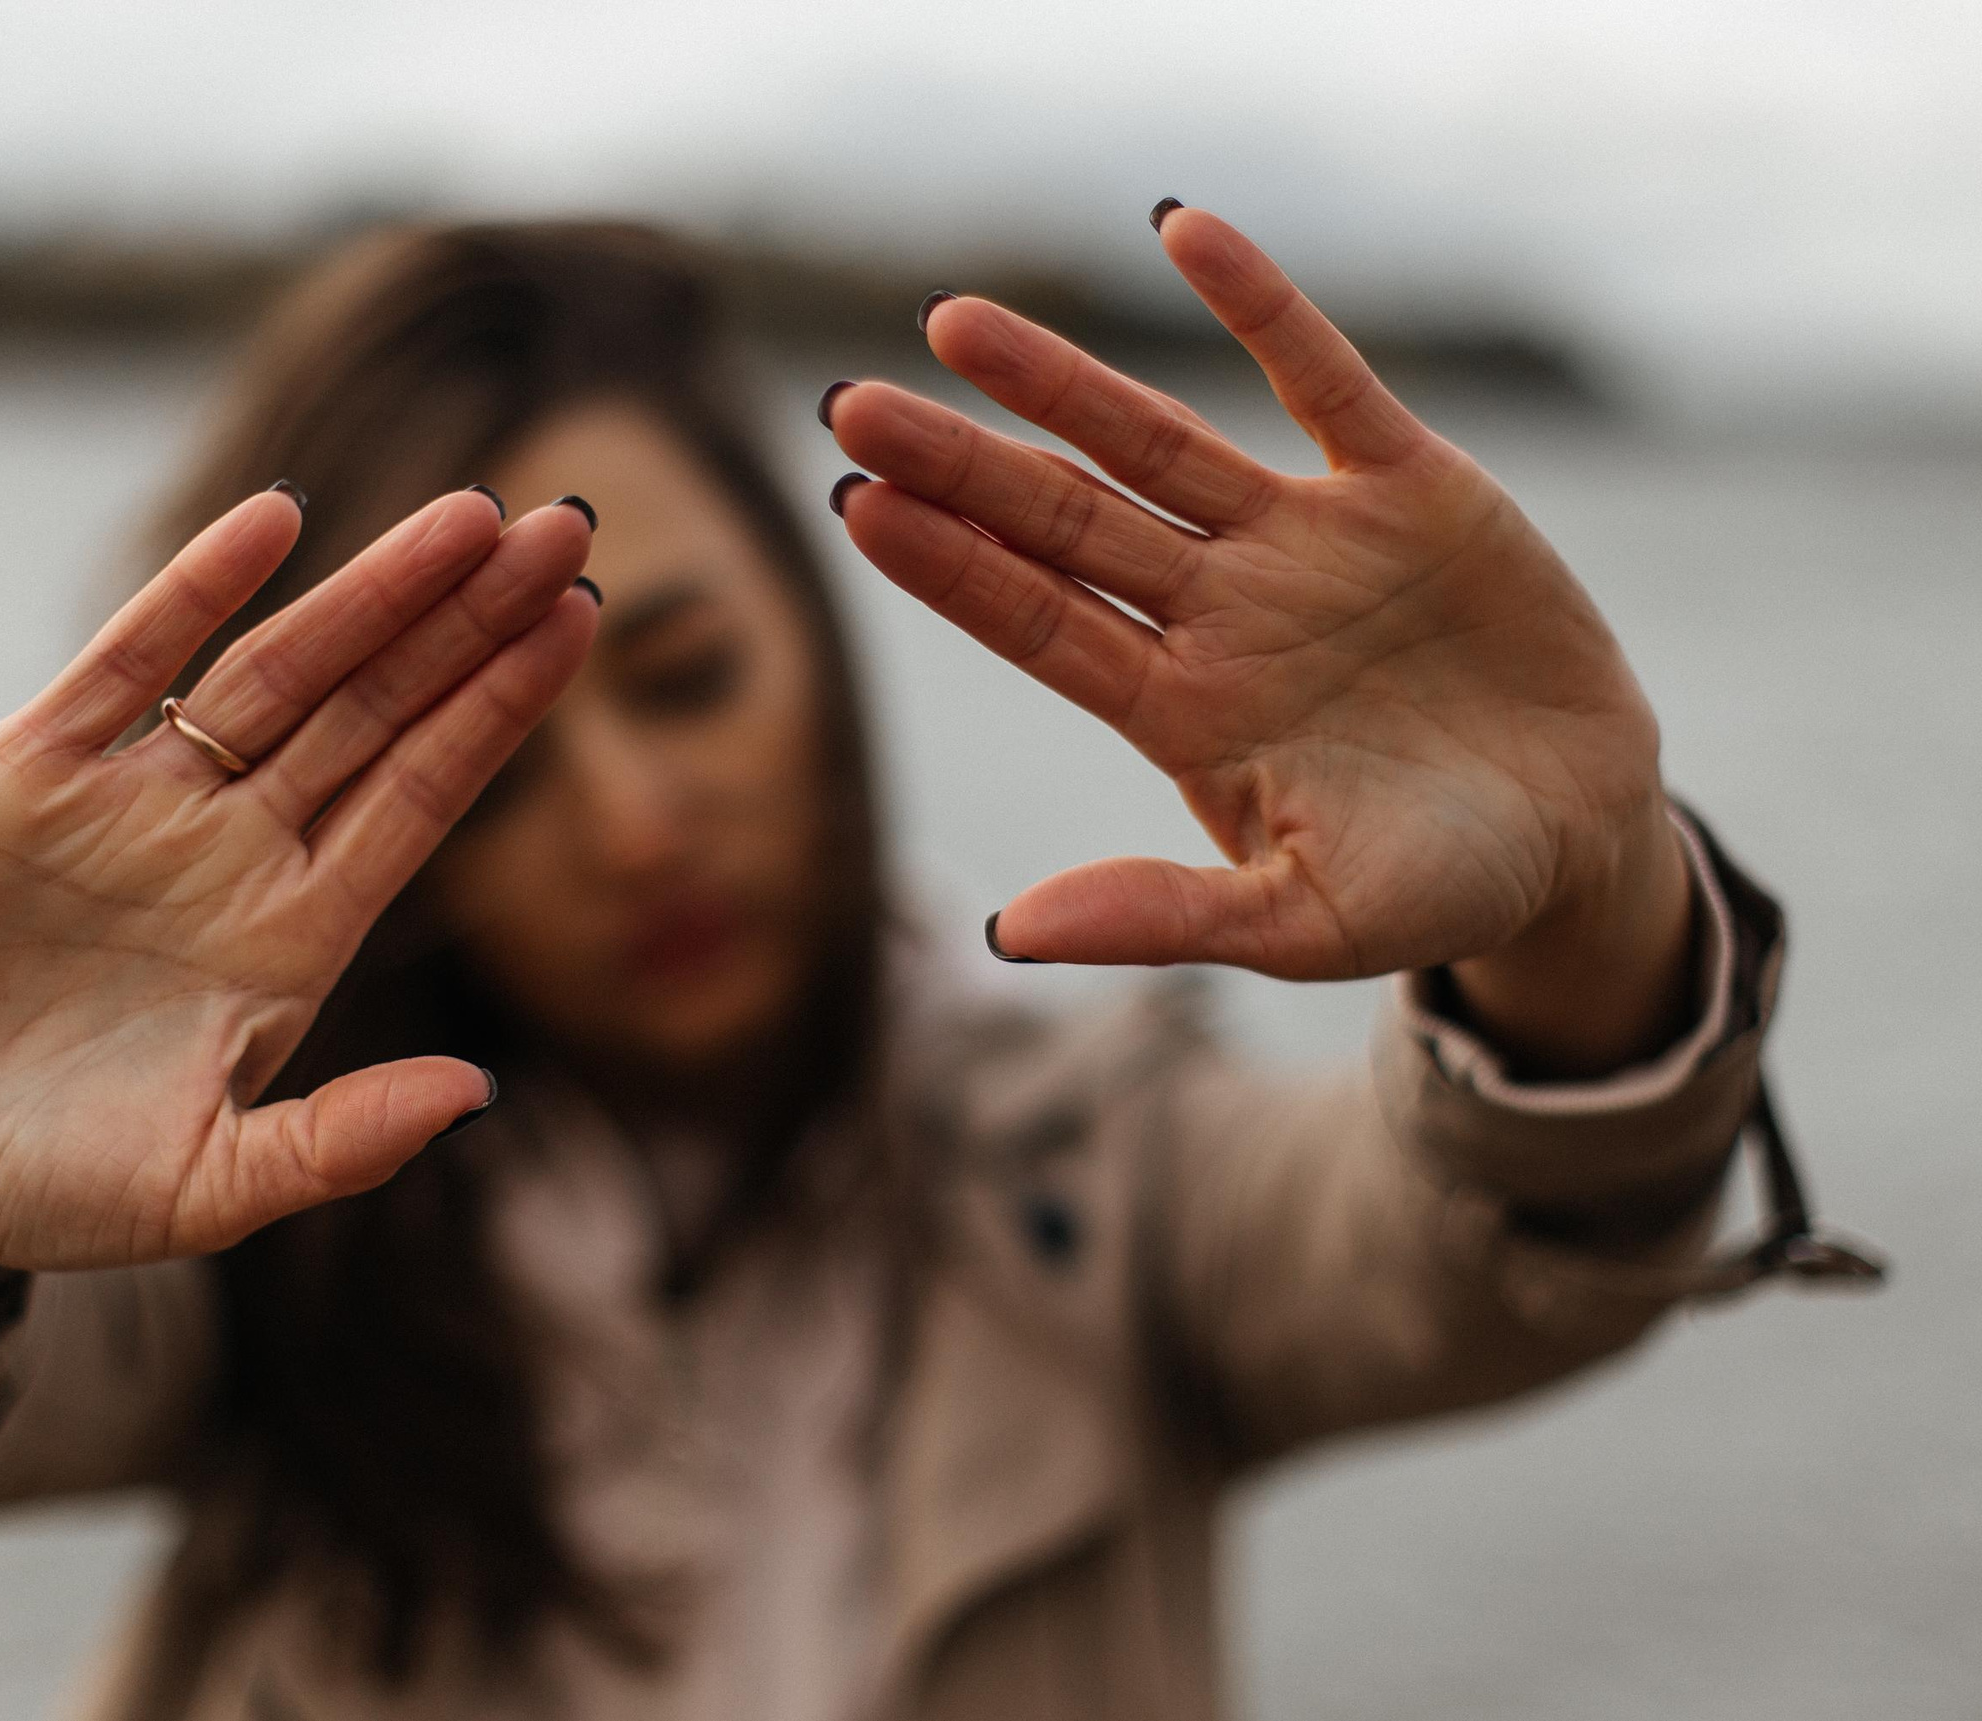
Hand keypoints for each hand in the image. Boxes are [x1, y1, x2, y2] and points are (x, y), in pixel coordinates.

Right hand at [0, 489, 598, 1339]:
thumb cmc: (48, 1188)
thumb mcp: (204, 1192)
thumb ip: (339, 1142)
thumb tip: (478, 1094)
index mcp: (293, 935)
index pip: (421, 796)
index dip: (500, 710)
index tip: (582, 623)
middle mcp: (233, 849)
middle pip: (377, 710)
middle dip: (468, 621)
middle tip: (563, 525)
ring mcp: (137, 802)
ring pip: (277, 670)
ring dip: (370, 591)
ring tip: (467, 514)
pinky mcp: (28, 773)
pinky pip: (127, 662)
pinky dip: (194, 590)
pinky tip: (273, 522)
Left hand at [827, 205, 1692, 1073]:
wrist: (1581, 834)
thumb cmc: (1429, 891)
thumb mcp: (1302, 924)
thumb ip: (1163, 916)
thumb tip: (1007, 937)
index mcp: (1178, 711)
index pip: (1037, 624)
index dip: (951, 569)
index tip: (857, 508)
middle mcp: (1217, 612)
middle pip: (1063, 522)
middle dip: (962, 465)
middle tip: (851, 406)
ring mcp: (1303, 541)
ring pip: (1156, 443)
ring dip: (1058, 383)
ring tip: (951, 323)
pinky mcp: (1408, 483)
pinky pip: (1321, 377)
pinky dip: (1259, 306)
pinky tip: (1180, 231)